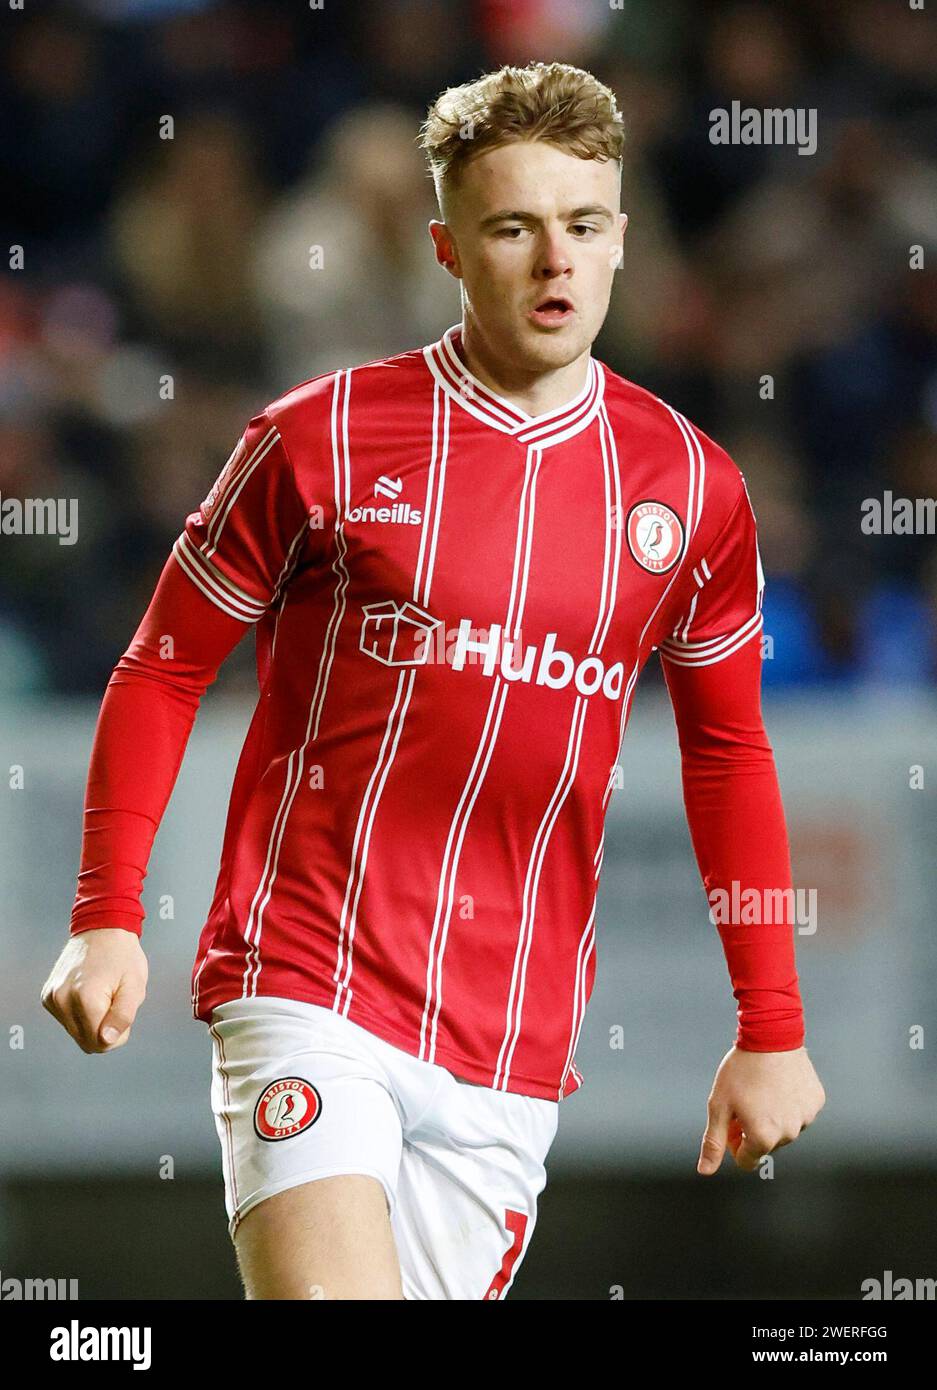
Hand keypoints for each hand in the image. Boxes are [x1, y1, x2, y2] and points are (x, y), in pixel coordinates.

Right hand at [40, 929, 147, 1053]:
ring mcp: (51, 998)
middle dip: (104, 1030)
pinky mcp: (47, 996)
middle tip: (114, 1002)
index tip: (124, 1011)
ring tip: (102, 994)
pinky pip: (67, 1021)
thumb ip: (123, 1017)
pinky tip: (89, 992)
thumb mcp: (134, 986)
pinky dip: (81, 1014)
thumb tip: (106, 1040)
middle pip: (86, 1042)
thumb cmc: (123, 956)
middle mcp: (61, 1000)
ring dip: (92, 1022)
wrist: (102, 927)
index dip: (118, 1034)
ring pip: (76, 1033)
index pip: (101, 1043)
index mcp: (85, 998)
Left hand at [697, 1045, 824, 1174]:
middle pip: (766, 1144)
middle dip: (753, 1130)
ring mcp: (806, 1118)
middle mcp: (789, 1134)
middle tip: (744, 1102)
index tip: (730, 1122)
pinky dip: (790, 1103)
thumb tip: (705, 1171)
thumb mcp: (719, 1105)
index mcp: (763, 1138)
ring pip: (784, 1128)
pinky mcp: (816, 1101)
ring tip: (762, 1090)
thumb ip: (713, 1141)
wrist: (770, 1035)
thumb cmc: (741, 1070)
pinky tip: (779, 1084)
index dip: (734, 1143)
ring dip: (773, 1117)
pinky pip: (800, 1111)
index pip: (746, 1160)